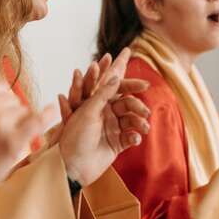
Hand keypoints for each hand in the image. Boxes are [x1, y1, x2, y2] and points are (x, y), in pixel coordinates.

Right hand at [0, 65, 54, 193]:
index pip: (0, 86)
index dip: (2, 101)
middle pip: (14, 99)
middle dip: (10, 113)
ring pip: (23, 112)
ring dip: (19, 125)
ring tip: (0, 142)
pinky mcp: (11, 140)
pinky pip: (36, 120)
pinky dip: (47, 115)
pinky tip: (52, 110)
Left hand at [58, 48, 149, 185]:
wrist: (73, 168)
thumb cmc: (74, 138)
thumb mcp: (87, 113)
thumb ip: (102, 94)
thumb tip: (115, 76)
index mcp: (94, 101)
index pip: (108, 80)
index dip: (116, 65)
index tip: (126, 50)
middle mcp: (104, 111)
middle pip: (126, 99)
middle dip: (137, 101)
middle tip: (146, 107)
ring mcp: (111, 127)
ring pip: (132, 117)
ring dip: (139, 121)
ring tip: (142, 127)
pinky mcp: (117, 143)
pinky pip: (131, 135)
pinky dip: (135, 136)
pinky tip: (134, 140)